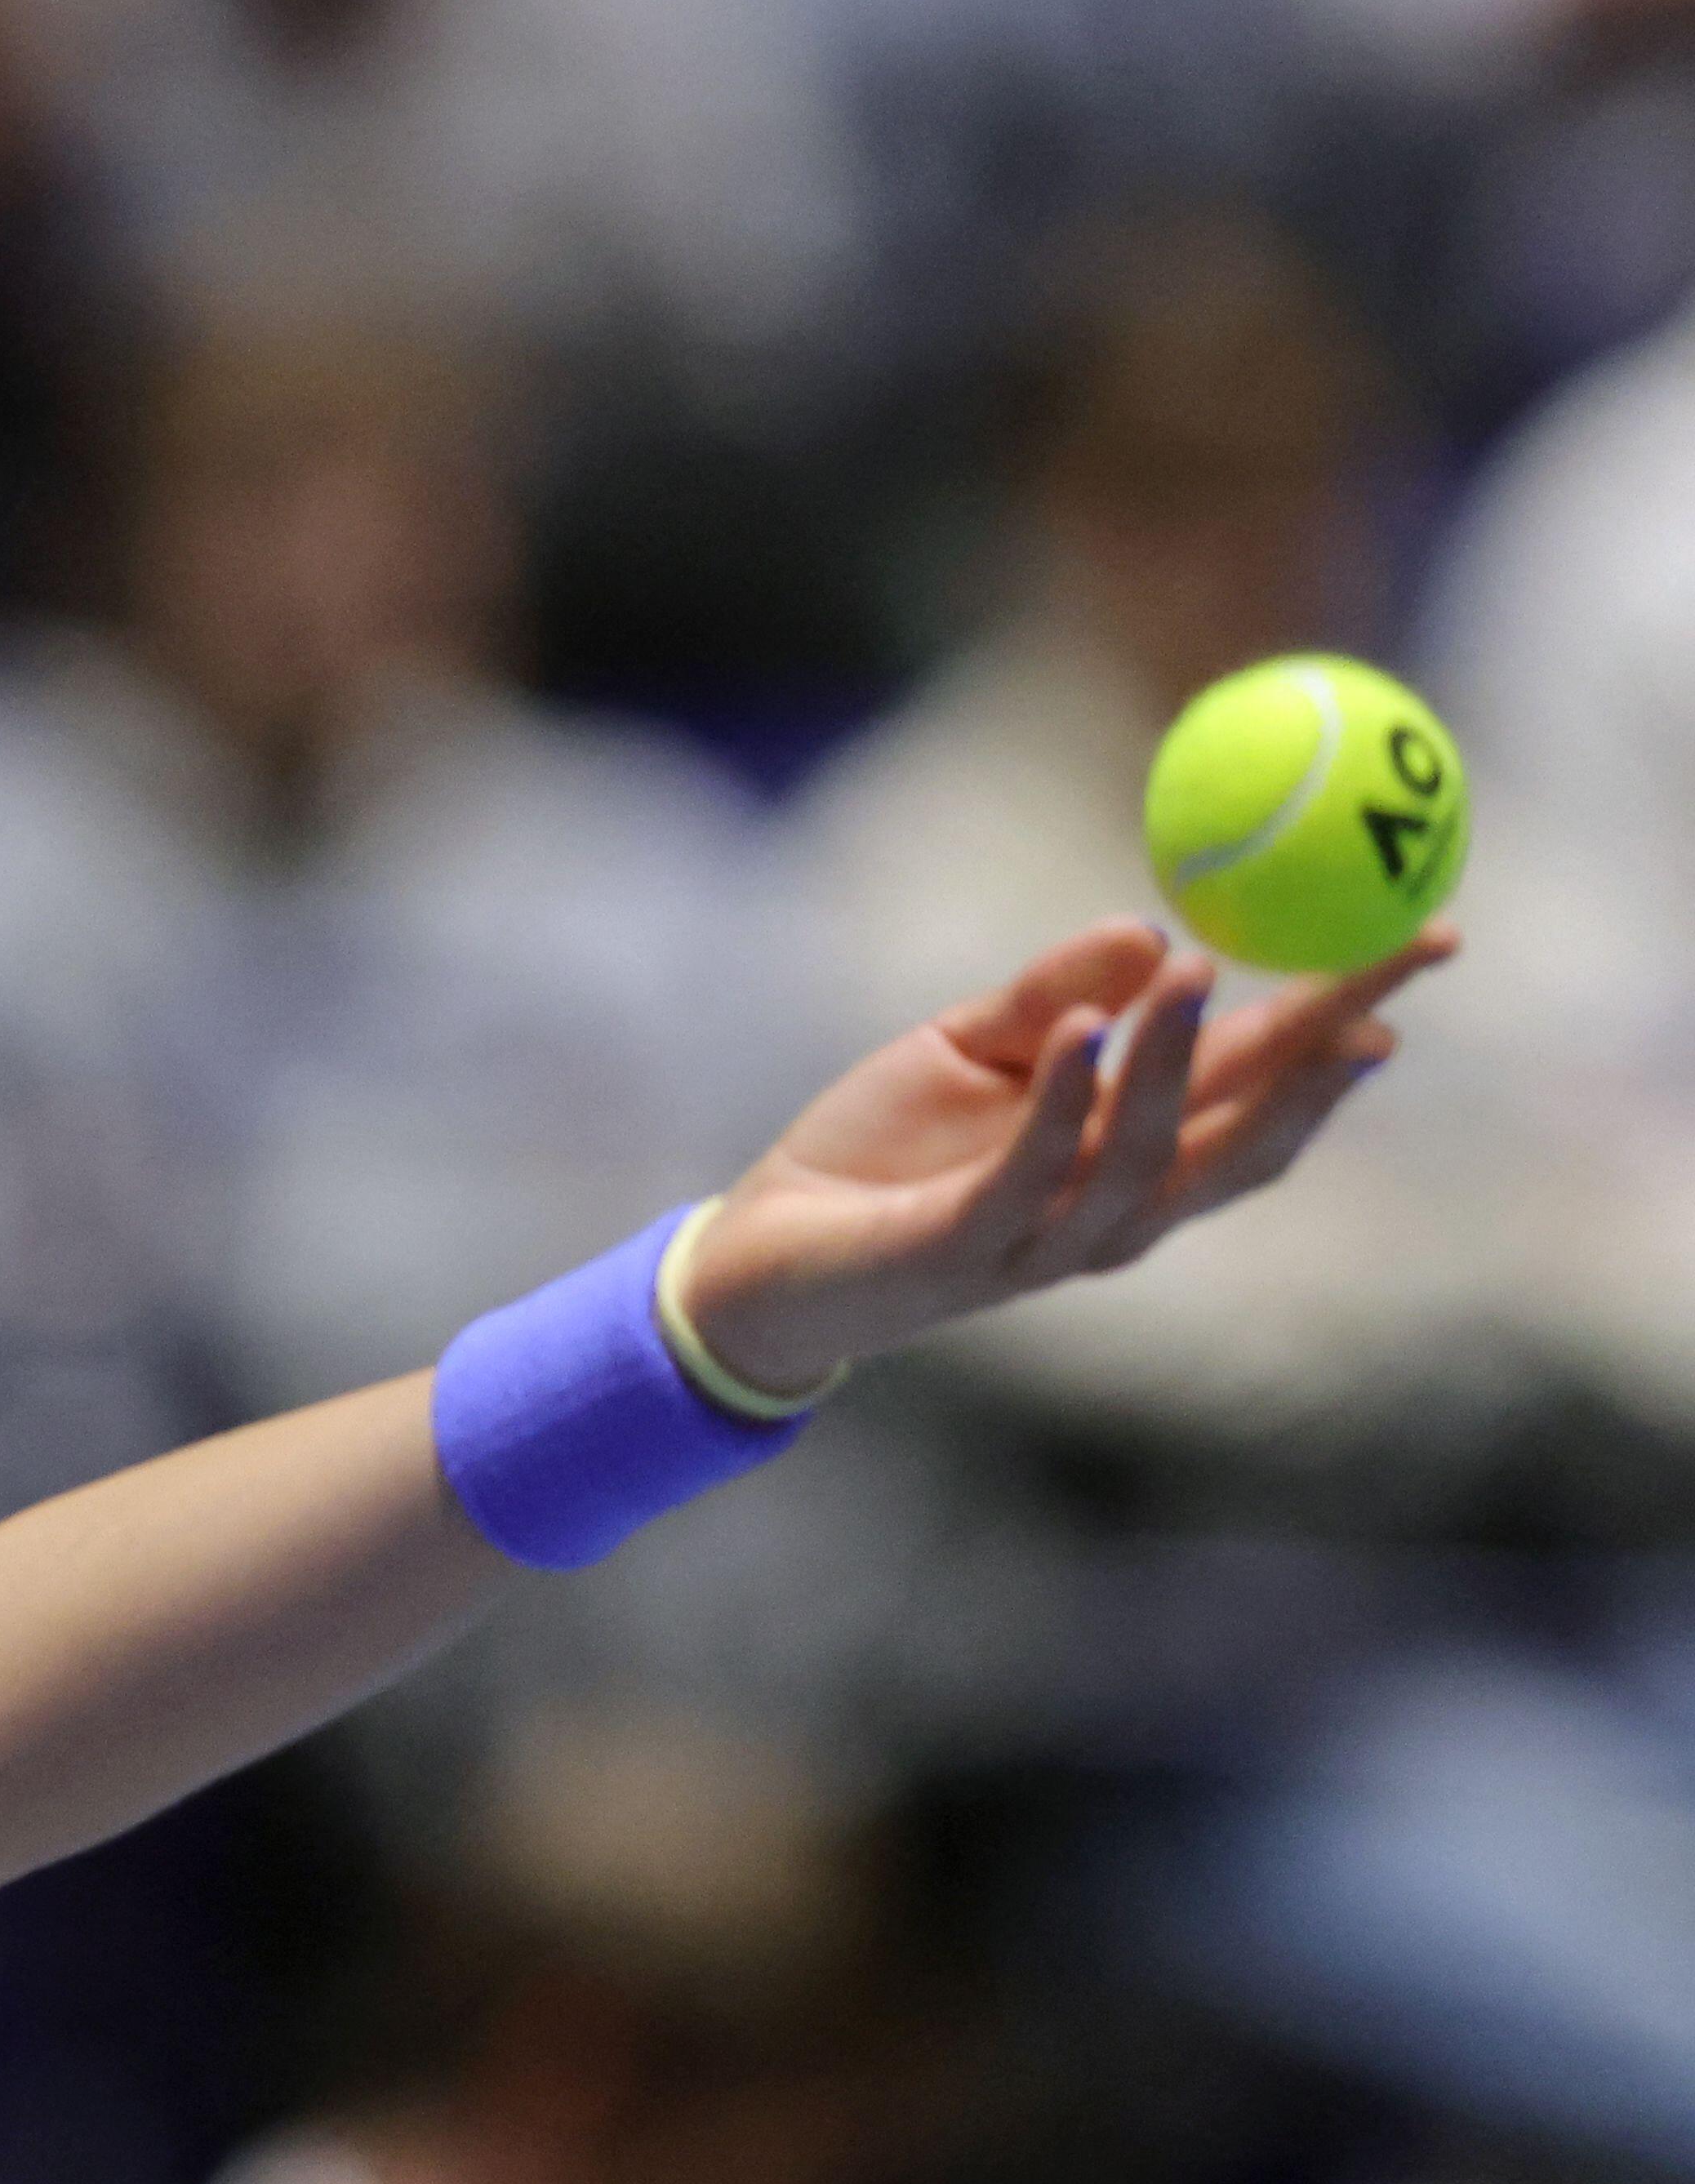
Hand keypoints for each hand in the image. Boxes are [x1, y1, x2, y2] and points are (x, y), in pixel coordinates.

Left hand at [680, 917, 1449, 1397]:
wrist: (761, 1254)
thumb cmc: (877, 1153)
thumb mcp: (970, 1046)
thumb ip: (1056, 995)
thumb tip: (1152, 929)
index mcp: (1131, 1151)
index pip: (1263, 1083)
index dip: (1345, 1021)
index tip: (1421, 943)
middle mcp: (1115, 1206)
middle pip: (1250, 1133)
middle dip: (1327, 1052)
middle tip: (1390, 959)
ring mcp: (1047, 1236)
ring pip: (1147, 1155)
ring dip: (1181, 1063)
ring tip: (1203, 971)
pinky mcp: (966, 1250)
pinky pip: (1030, 1174)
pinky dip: (1062, 1103)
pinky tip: (1086, 1035)